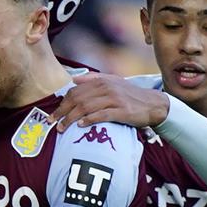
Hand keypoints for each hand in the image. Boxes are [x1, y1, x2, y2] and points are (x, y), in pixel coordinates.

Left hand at [49, 73, 169, 130]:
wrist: (153, 104)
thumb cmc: (130, 95)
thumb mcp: (113, 82)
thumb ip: (93, 79)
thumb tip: (73, 79)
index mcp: (102, 81)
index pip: (75, 91)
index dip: (62, 103)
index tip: (53, 114)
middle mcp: (107, 88)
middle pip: (78, 99)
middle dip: (62, 112)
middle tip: (52, 123)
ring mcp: (115, 99)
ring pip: (86, 108)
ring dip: (71, 119)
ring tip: (62, 128)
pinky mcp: (122, 111)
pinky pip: (101, 115)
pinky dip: (89, 120)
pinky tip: (80, 126)